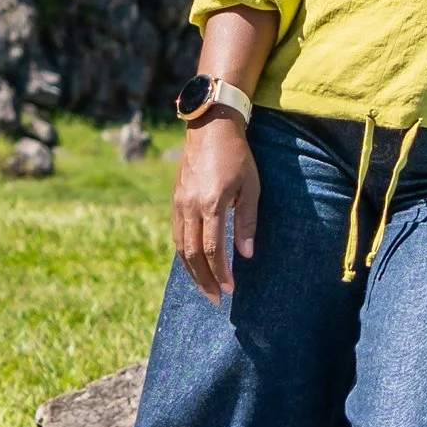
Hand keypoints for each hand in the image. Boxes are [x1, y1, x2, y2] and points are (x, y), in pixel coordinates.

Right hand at [174, 117, 259, 302]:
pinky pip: (176, 234)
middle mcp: (190, 206)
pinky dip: (184, 254)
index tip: (230, 290)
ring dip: (192, 271)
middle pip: (192, 254)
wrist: (210, 127)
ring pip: (180, 247)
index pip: (212, 249)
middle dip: (205, 280)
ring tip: (205, 288)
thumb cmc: (237, 156)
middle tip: (216, 299)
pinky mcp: (175, 200)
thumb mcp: (251, 187)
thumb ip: (248, 221)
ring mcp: (179, 203)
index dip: (221, 273)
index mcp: (212, 203)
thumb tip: (246, 255)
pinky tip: (193, 264)